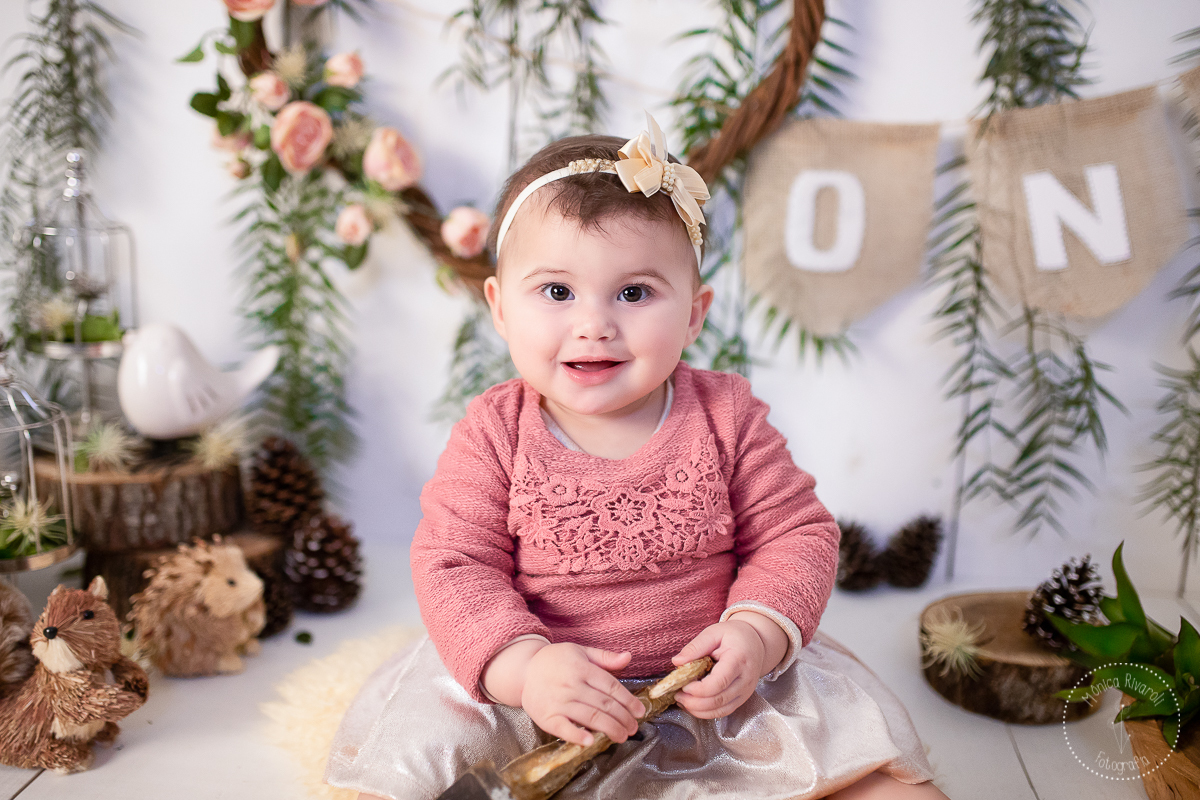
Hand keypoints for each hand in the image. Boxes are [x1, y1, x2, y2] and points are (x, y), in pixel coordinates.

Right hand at [521, 643, 645, 746]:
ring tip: (622, 736)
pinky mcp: (547, 717)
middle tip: (633, 728)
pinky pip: (564, 729)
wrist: (523, 670)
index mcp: (582, 668)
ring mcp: (559, 702)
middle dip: (623, 718)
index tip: (640, 712)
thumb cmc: (555, 661)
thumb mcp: (580, 651)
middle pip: (604, 705)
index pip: (611, 687)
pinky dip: (578, 736)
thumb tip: (628, 658)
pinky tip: (591, 741)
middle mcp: (571, 685)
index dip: (628, 701)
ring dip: (610, 728)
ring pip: (590, 717)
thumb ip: (605, 657)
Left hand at [670, 620, 765, 718]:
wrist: (755, 642)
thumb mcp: (714, 633)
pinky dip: (706, 712)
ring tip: (683, 700)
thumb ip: (695, 647)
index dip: (698, 689)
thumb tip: (677, 662)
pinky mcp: (742, 699)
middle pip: (718, 700)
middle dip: (694, 702)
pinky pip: (723, 712)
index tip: (683, 685)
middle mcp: (745, 679)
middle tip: (677, 694)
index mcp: (738, 660)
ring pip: (720, 710)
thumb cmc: (734, 636)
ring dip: (698, 710)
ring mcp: (745, 692)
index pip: (719, 682)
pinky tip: (693, 705)